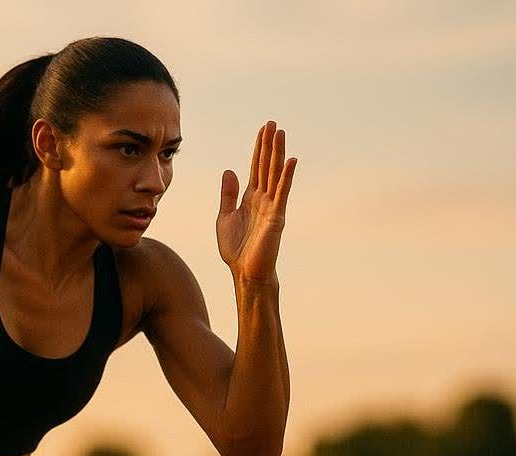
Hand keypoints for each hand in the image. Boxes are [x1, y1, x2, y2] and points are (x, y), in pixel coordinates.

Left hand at [217, 120, 296, 285]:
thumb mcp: (224, 217)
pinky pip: (282, 192)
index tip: (262, 130)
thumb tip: (229, 171)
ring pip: (275, 174)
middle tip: (272, 123)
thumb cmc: (236, 249)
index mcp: (250, 198)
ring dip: (278, 153)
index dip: (258, 149)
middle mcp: (263, 198)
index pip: (256, 168)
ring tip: (280, 133)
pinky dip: (287, 176)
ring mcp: (272, 206)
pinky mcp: (277, 216)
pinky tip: (291, 160)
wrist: (245, 272)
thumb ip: (228, 195)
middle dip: (269, 145)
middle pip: (267, 166)